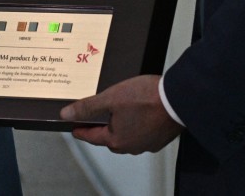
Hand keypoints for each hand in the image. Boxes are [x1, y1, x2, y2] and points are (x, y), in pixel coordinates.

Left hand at [60, 74, 181, 153]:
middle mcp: (132, 146)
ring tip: (118, 112)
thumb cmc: (146, 98)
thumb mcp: (110, 98)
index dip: (81, 131)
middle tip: (95, 119)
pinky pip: (142, 132)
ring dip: (121, 125)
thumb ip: (87, 107)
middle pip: (110, 138)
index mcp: (117, 140)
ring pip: (128, 135)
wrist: (178, 98)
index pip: (93, 137)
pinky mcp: (160, 137)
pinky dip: (136, 124)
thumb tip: (66, 114)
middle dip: (102, 128)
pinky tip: (138, 113)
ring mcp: (148, 143)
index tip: (74, 129)